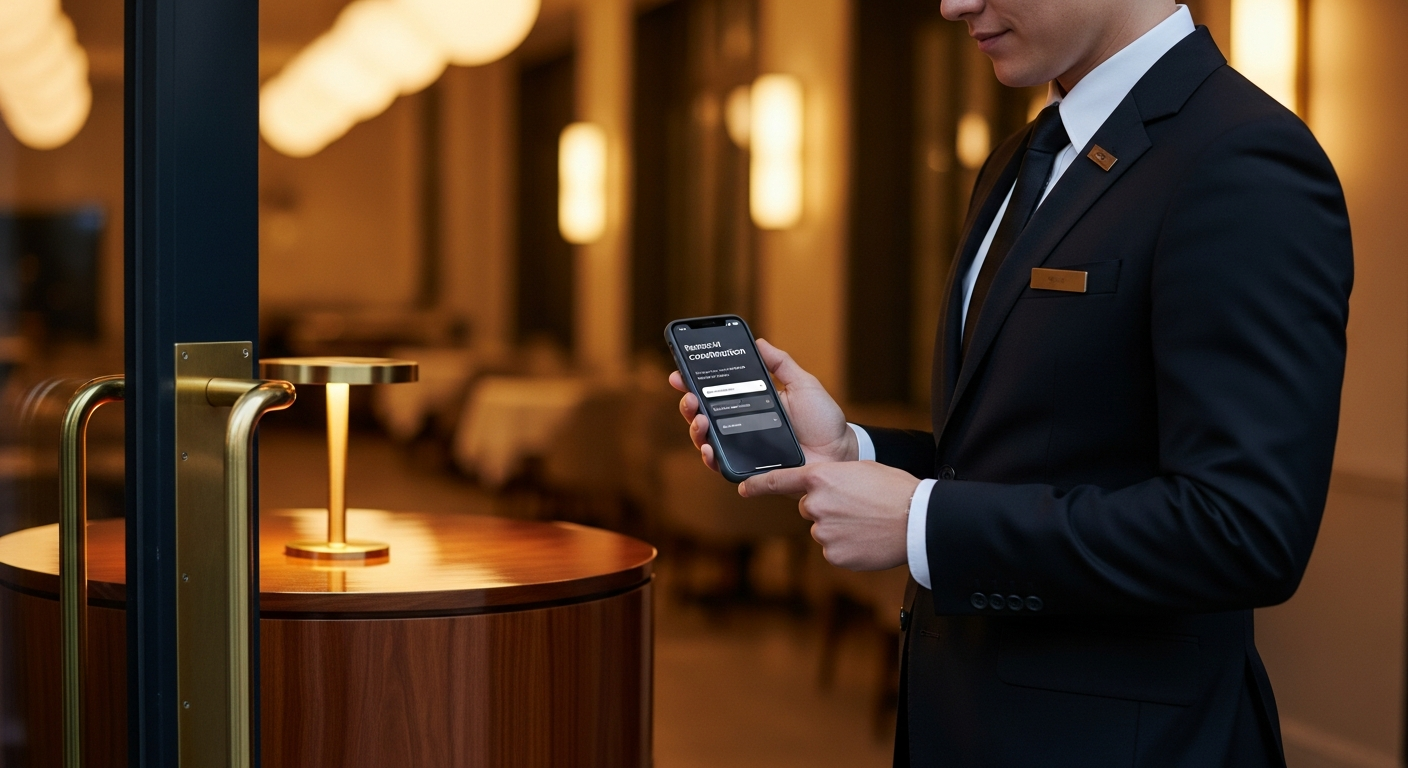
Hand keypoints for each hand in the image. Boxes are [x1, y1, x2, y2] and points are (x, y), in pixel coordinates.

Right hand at [669, 339, 855, 471]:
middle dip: (689, 405)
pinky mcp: (749, 470)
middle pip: (704, 416)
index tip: (680, 374)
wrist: (840, 451)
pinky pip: (722, 465)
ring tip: (700, 421)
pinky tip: (707, 448)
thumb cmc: (824, 420)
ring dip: (695, 429)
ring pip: (707, 440)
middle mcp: (742, 426)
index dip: (694, 383)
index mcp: (751, 403)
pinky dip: (710, 458)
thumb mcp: (803, 384)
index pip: (715, 392)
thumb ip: (781, 364)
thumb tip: (759, 342)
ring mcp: (743, 449)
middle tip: (690, 397)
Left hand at [740, 461, 918, 570]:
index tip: (742, 489)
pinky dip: (846, 547)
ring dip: (838, 528)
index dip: (758, 486)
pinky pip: (833, 550)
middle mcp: (815, 504)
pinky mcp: (833, 555)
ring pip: (822, 530)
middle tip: (856, 508)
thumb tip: (821, 493)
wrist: (917, 520)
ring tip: (867, 523)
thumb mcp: (860, 471)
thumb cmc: (894, 490)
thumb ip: (832, 480)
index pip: (780, 481)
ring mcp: (822, 532)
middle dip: (826, 508)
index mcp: (821, 477)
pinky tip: (866, 540)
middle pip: (808, 508)